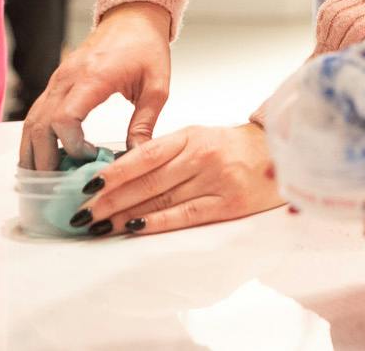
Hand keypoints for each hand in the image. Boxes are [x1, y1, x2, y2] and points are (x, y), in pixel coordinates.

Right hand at [19, 0, 171, 170]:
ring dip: (34, 152)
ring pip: (31, 120)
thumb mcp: (157, 85)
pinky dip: (37, 138)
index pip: (65, 118)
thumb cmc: (147, 46)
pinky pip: (37, 113)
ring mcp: (58, 79)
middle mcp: (68, 78)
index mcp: (93, 77)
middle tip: (58, 186)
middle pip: (40, 125)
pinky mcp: (56, 82)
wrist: (133, 16)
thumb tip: (136, 157)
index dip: (72, 146)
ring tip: (45, 180)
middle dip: (45, 159)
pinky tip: (46, 158)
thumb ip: (146, 123)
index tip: (91, 160)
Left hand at [80, 123, 281, 235]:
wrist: (283, 151)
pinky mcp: (228, 204)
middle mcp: (200, 156)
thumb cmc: (235, 147)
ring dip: (124, 214)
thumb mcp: (200, 137)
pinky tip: (133, 228)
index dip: (113, 171)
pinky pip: (185, 215)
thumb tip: (121, 172)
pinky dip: (156, 222)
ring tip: (98, 225)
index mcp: (190, 135)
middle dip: (109, 198)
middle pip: (147, 180)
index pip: (144, 155)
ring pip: (161, 199)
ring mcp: (215, 180)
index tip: (86, 185)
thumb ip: (167, 152)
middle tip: (81, 212)